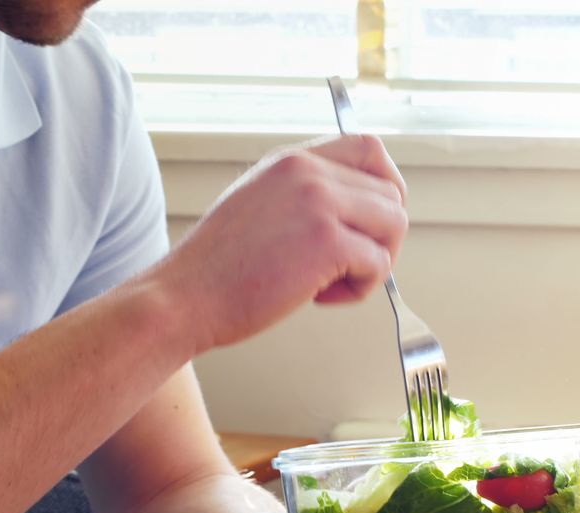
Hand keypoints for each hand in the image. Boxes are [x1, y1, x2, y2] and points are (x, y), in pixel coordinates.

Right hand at [151, 134, 407, 351]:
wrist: (184, 297)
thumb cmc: (216, 268)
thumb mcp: (257, 205)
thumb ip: (302, 196)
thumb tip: (356, 213)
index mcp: (291, 161)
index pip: (369, 149)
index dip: (385, 185)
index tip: (374, 220)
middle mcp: (308, 172)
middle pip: (390, 192)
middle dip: (380, 236)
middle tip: (347, 266)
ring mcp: (320, 203)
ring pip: (395, 225)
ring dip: (374, 262)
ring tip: (331, 283)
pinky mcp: (328, 243)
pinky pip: (379, 265)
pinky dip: (360, 289)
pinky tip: (319, 297)